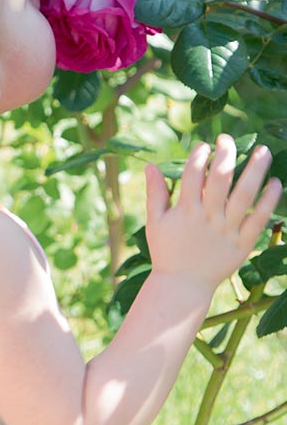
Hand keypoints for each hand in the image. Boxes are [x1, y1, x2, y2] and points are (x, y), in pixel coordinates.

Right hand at [144, 134, 281, 291]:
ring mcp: (227, 230)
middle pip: (220, 179)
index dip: (199, 156)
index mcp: (185, 211)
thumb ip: (155, 193)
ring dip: (256, 170)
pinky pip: (259, 219)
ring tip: (263, 151)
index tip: (204, 146)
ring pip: (245, 195)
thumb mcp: (155, 222)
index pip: (193, 175)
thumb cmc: (166, 251)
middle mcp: (208, 218)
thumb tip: (150, 165)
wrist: (183, 285)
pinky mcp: (243, 243)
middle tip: (229, 139)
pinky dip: (269, 200)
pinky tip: (275, 183)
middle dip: (226, 154)